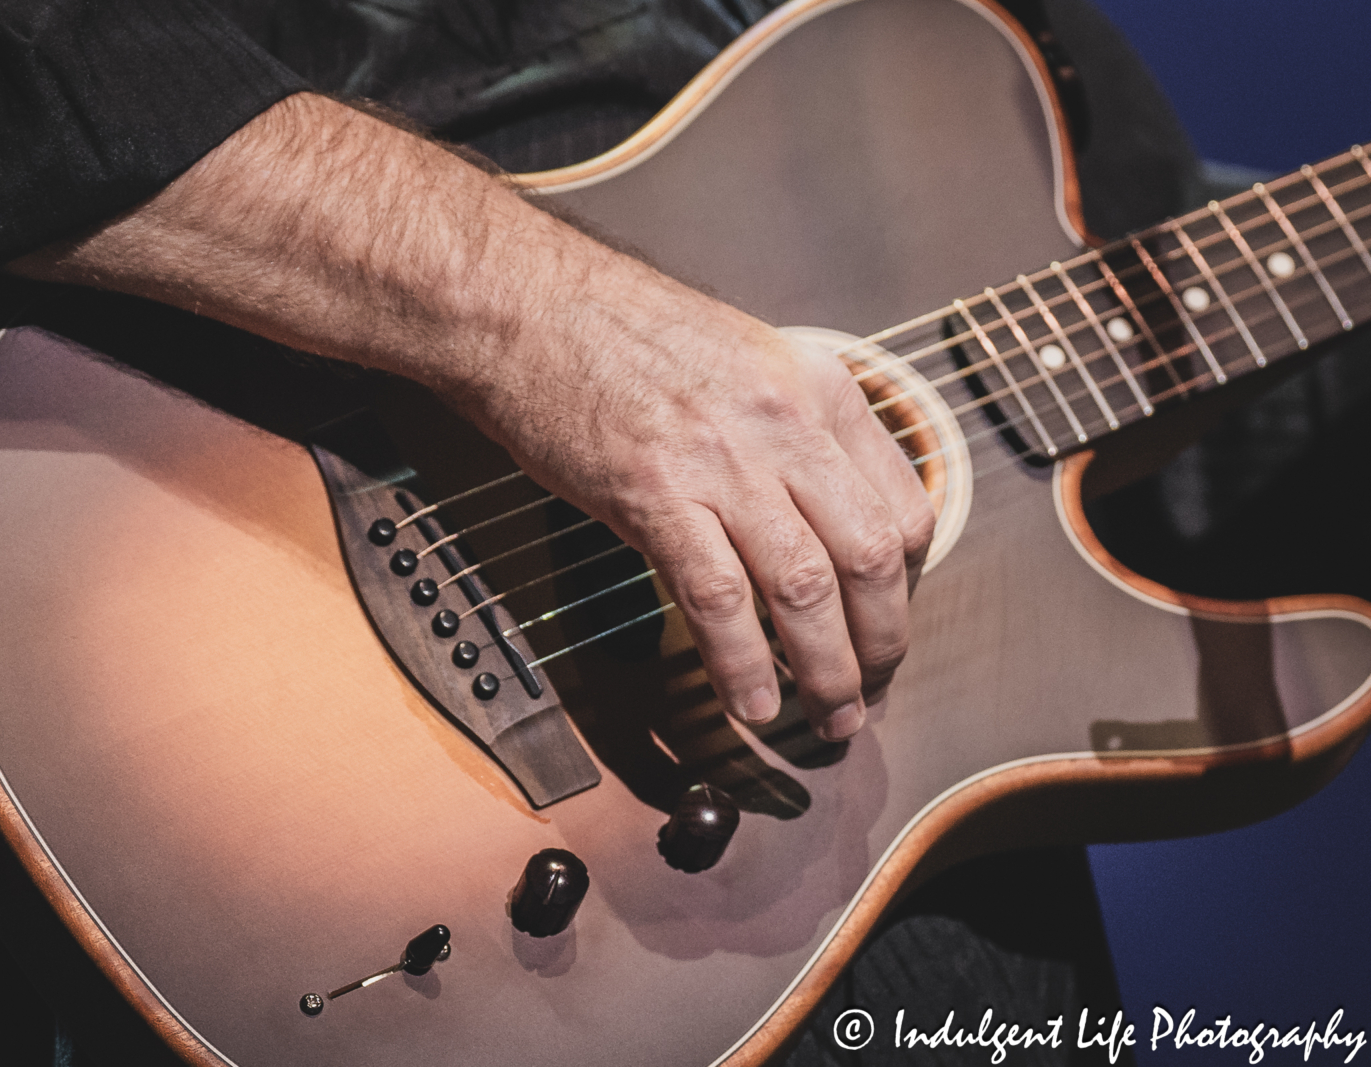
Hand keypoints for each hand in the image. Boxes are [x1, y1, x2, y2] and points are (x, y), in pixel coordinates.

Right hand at [447, 268, 934, 740]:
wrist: (525, 305)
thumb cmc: (618, 331)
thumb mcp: (743, 356)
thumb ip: (793, 426)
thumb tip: (816, 503)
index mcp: (818, 389)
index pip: (905, 505)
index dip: (908, 582)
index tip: (885, 616)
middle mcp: (784, 426)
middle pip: (870, 558)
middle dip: (882, 642)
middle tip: (872, 688)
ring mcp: (720, 462)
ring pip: (805, 589)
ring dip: (825, 669)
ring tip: (828, 715)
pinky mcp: (654, 497)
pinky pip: (718, 600)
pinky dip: (742, 664)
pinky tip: (752, 703)